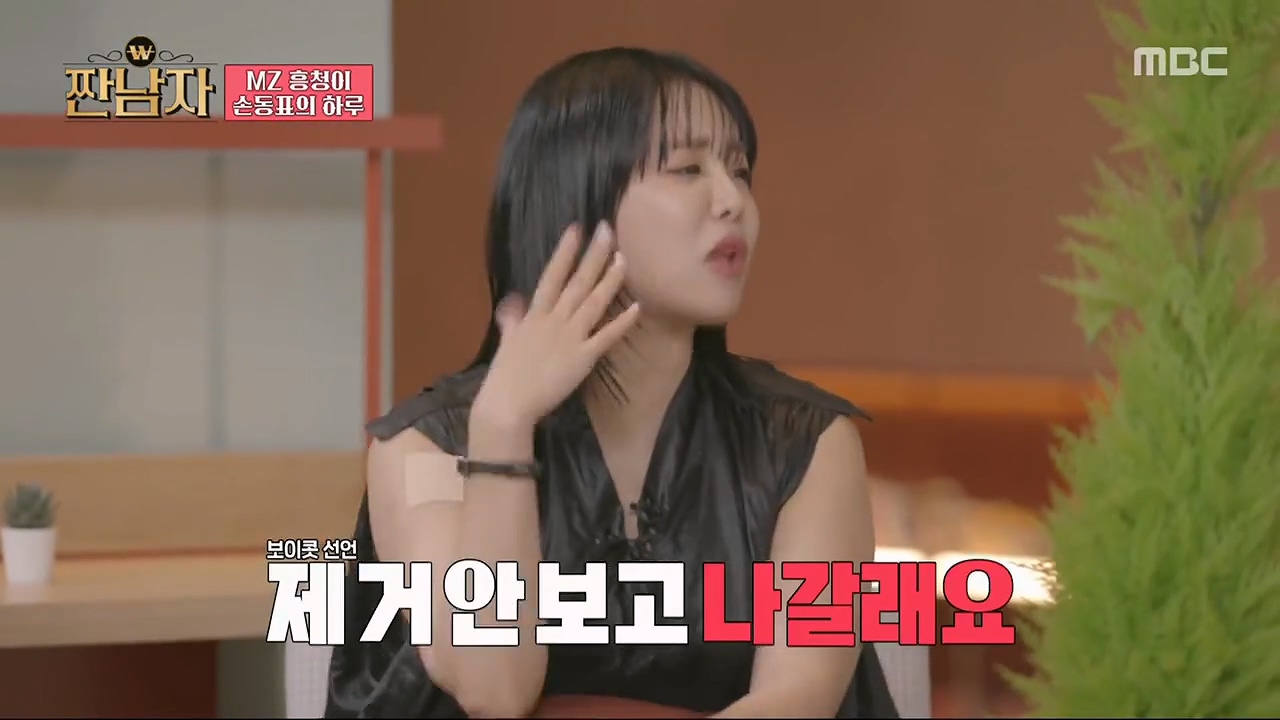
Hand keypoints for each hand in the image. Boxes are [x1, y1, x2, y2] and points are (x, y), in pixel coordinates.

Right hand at [474, 223, 640, 426]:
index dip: (565, 251)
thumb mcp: (508, 340)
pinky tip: (637, 307)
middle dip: (594, 255)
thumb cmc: (506, 374)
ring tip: (624, 258)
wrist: (508, 403)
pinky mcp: (583, 357)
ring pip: (593, 302)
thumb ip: (513, 319)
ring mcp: (570, 337)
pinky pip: (606, 336)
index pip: (552, 275)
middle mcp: (554, 320)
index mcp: (535, 314)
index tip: (577, 228)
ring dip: (610, 279)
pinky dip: (622, 322)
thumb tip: (514, 300)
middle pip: (577, 282)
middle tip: (608, 230)